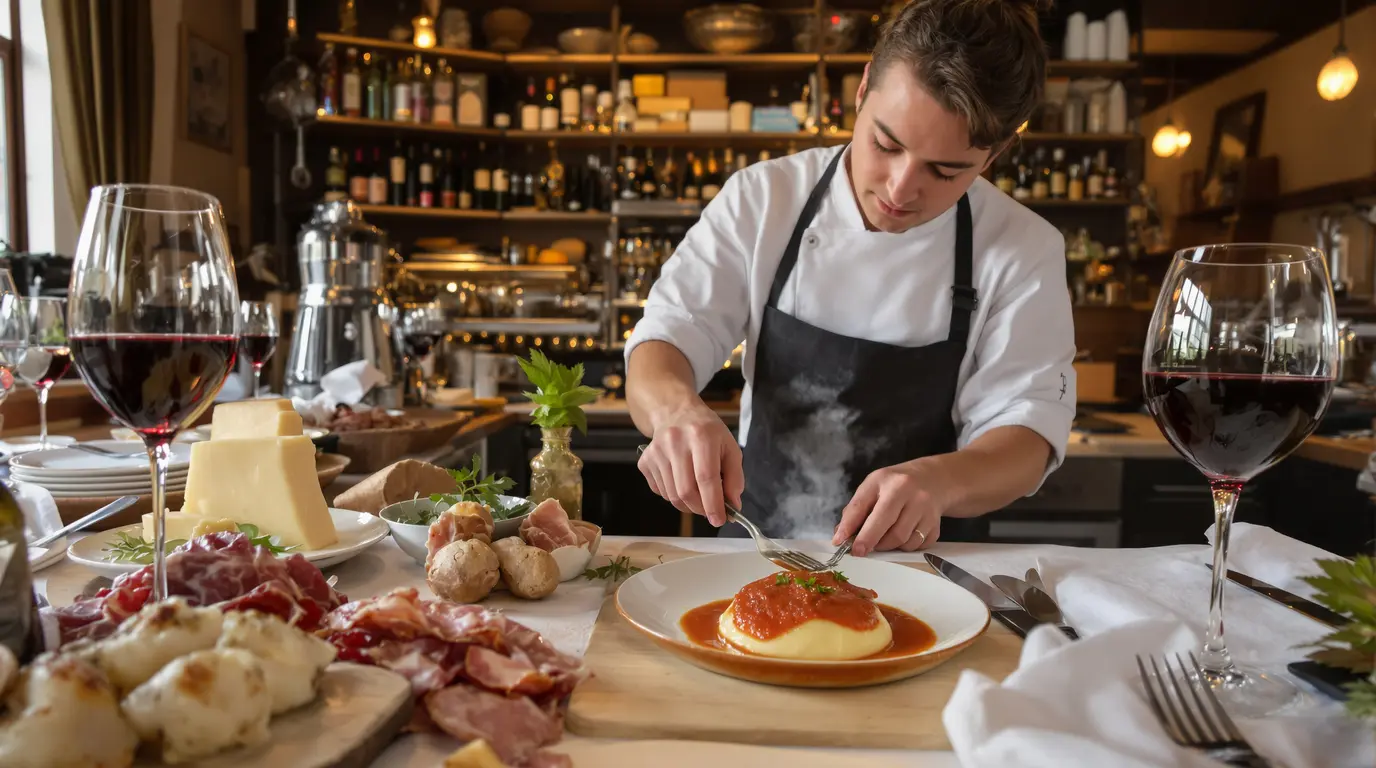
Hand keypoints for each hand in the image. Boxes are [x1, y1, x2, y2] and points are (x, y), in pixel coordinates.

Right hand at [637, 403, 742, 526]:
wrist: (676, 413)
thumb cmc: (706, 431)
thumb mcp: (730, 447)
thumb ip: (735, 477)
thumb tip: (733, 505)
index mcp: (701, 436)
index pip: (706, 478)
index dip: (713, 503)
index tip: (720, 519)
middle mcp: (675, 442)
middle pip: (686, 491)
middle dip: (700, 509)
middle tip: (710, 511)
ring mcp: (656, 452)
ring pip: (672, 496)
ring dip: (688, 505)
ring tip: (698, 496)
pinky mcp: (645, 461)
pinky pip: (660, 492)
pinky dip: (674, 496)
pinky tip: (682, 482)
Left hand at [832, 458, 950, 555]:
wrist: (934, 478)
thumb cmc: (897, 484)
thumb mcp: (874, 486)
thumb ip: (856, 509)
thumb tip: (841, 535)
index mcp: (889, 482)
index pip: (865, 506)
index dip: (850, 527)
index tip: (840, 542)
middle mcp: (910, 494)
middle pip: (887, 528)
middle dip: (870, 542)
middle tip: (860, 550)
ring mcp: (927, 510)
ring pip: (902, 540)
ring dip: (887, 546)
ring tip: (882, 538)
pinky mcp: (936, 525)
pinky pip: (916, 546)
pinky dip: (905, 546)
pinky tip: (902, 535)